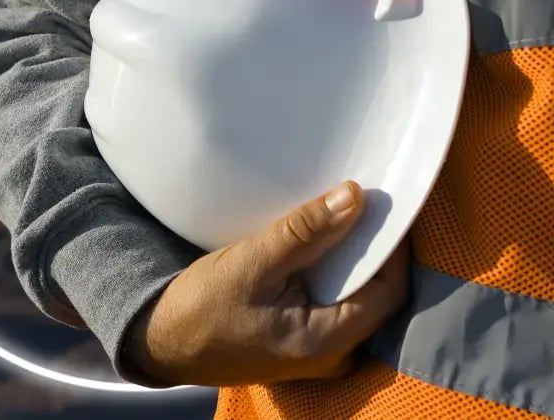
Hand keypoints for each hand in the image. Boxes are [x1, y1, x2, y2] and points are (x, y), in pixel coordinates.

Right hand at [123, 181, 409, 386]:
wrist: (162, 342)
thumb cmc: (200, 308)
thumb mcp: (251, 262)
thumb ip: (305, 232)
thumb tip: (354, 197)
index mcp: (325, 342)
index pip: (388, 289)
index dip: (391, 245)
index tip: (379, 204)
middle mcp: (332, 355)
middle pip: (377, 294)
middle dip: (370, 249)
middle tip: (358, 205)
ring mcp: (320, 353)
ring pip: (357, 297)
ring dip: (349, 259)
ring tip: (336, 220)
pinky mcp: (305, 342)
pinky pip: (337, 303)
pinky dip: (331, 273)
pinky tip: (316, 248)